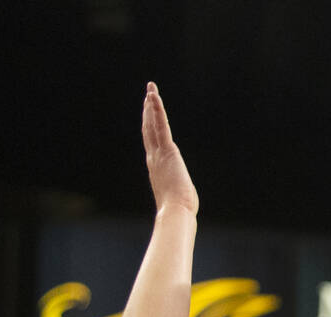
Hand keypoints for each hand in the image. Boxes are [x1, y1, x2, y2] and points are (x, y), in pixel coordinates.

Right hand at [141, 81, 198, 216]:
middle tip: (147, 98)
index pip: (152, 145)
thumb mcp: (177, 199)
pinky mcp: (167, 150)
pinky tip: (152, 95)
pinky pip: (161, 125)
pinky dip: (156, 109)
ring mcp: (159, 154)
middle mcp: (154, 159)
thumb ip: (177, 195)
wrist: (176, 212)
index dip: (149, 130)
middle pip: (149, 131)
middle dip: (148, 114)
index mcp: (157, 170)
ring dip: (151, 106)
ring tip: (150, 90)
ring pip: (152, 125)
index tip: (148, 119)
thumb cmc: (179, 211)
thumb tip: (183, 208)